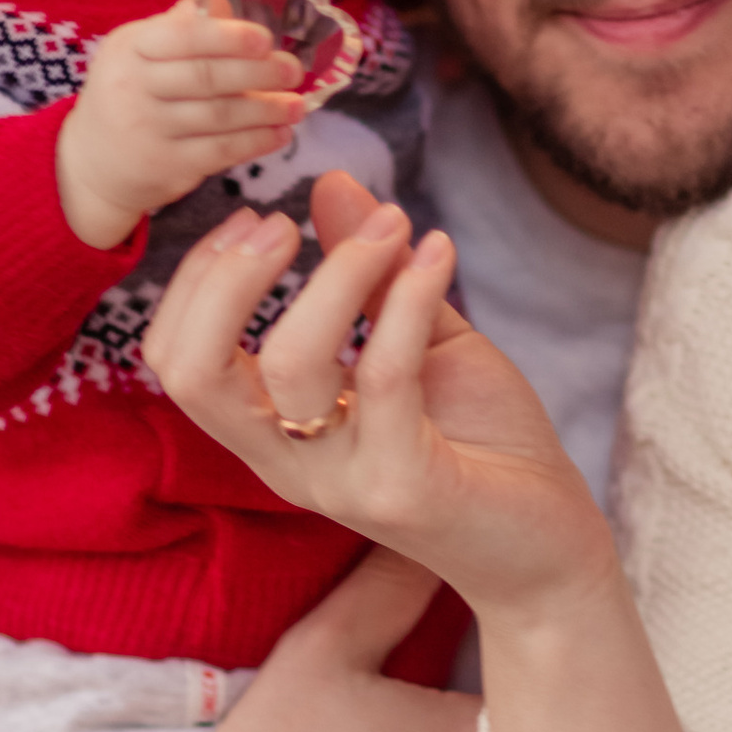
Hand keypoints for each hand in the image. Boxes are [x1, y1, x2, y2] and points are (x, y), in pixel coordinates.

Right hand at [56, 0, 305, 248]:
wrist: (91, 165)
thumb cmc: (127, 95)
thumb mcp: (136, 52)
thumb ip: (178, 27)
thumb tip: (221, 3)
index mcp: (130, 48)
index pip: (182, 37)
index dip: (227, 37)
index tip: (265, 39)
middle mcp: (134, 87)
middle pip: (205, 77)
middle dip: (257, 73)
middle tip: (293, 70)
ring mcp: (149, 130)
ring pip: (219, 116)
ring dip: (266, 110)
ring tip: (297, 105)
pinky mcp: (166, 166)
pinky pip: (220, 151)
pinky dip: (255, 142)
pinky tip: (279, 134)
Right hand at [145, 176, 617, 629]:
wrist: (553, 550)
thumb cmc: (483, 446)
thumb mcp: (420, 344)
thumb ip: (371, 278)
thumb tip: (327, 182)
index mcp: (275, 433)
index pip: (178, 360)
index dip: (196, 281)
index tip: (253, 219)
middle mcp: (290, 465)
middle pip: (196, 372)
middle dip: (225, 280)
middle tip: (283, 222)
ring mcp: (342, 482)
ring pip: (291, 362)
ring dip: (339, 273)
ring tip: (394, 226)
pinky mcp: (405, 488)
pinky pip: (385, 376)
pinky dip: (410, 298)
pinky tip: (440, 251)